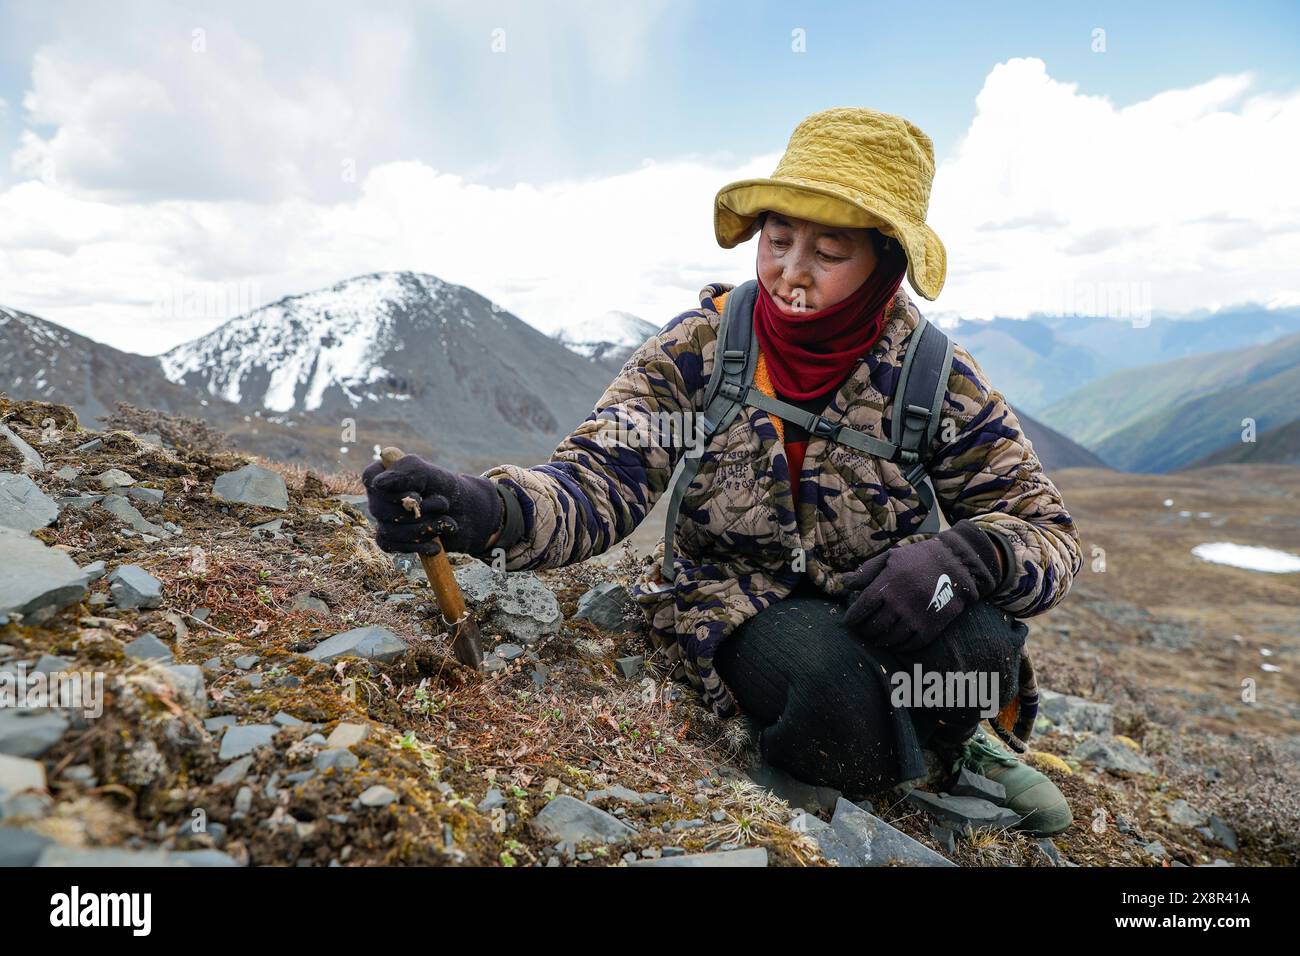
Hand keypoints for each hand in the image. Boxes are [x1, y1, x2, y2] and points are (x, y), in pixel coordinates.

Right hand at [361, 454, 503, 556]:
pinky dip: (416, 547)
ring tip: (448, 523)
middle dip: (416, 512)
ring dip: (423, 529)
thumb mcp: (430, 474)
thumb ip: (407, 473)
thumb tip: (378, 483)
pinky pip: (391, 546)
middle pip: (379, 509)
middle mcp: (380, 495)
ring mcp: (384, 518)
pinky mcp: (392, 538)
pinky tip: (435, 546)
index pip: (371, 479)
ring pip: (388, 530)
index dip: (394, 491)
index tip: (420, 494)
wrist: (468, 515)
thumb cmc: (447, 488)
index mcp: (384, 473)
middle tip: (444, 505)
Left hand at [842, 520, 1001, 654]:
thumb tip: (844, 583)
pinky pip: (909, 645)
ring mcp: (915, 618)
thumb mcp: (890, 557)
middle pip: (873, 626)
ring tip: (876, 637)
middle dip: (864, 630)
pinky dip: (898, 646)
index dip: (852, 618)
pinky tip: (894, 641)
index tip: (848, 621)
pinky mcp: (930, 628)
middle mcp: (899, 603)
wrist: (957, 564)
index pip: (861, 608)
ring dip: (879, 640)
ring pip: (889, 639)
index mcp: (887, 584)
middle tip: (861, 630)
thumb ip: (866, 571)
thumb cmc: (919, 558)